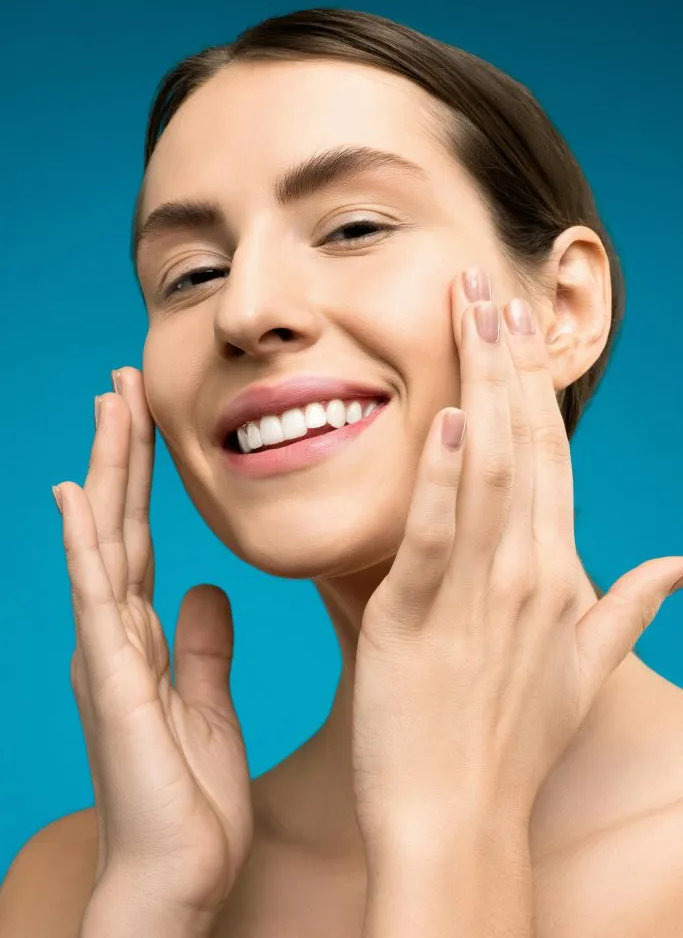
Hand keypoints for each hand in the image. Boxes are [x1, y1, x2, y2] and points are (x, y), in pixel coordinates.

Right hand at [53, 368, 252, 919]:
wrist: (177, 881)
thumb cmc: (188, 803)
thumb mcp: (206, 705)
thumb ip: (201, 645)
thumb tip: (205, 588)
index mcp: (143, 639)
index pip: (142, 539)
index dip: (144, 479)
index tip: (150, 419)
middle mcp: (116, 636)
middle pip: (120, 525)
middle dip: (123, 452)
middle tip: (124, 383)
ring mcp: (107, 654)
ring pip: (104, 542)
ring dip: (106, 471)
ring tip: (108, 405)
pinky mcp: (112, 681)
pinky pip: (96, 599)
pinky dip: (84, 543)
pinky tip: (77, 493)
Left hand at [352, 268, 682, 850]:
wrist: (459, 822)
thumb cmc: (512, 744)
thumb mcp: (580, 673)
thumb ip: (625, 610)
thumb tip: (677, 568)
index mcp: (555, 576)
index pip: (552, 460)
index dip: (535, 390)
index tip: (519, 328)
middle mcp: (526, 573)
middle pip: (524, 445)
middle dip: (505, 362)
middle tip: (485, 287)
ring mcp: (476, 594)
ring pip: (488, 471)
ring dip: (480, 388)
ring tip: (467, 316)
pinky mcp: (416, 619)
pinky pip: (435, 537)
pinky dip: (444, 477)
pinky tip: (448, 419)